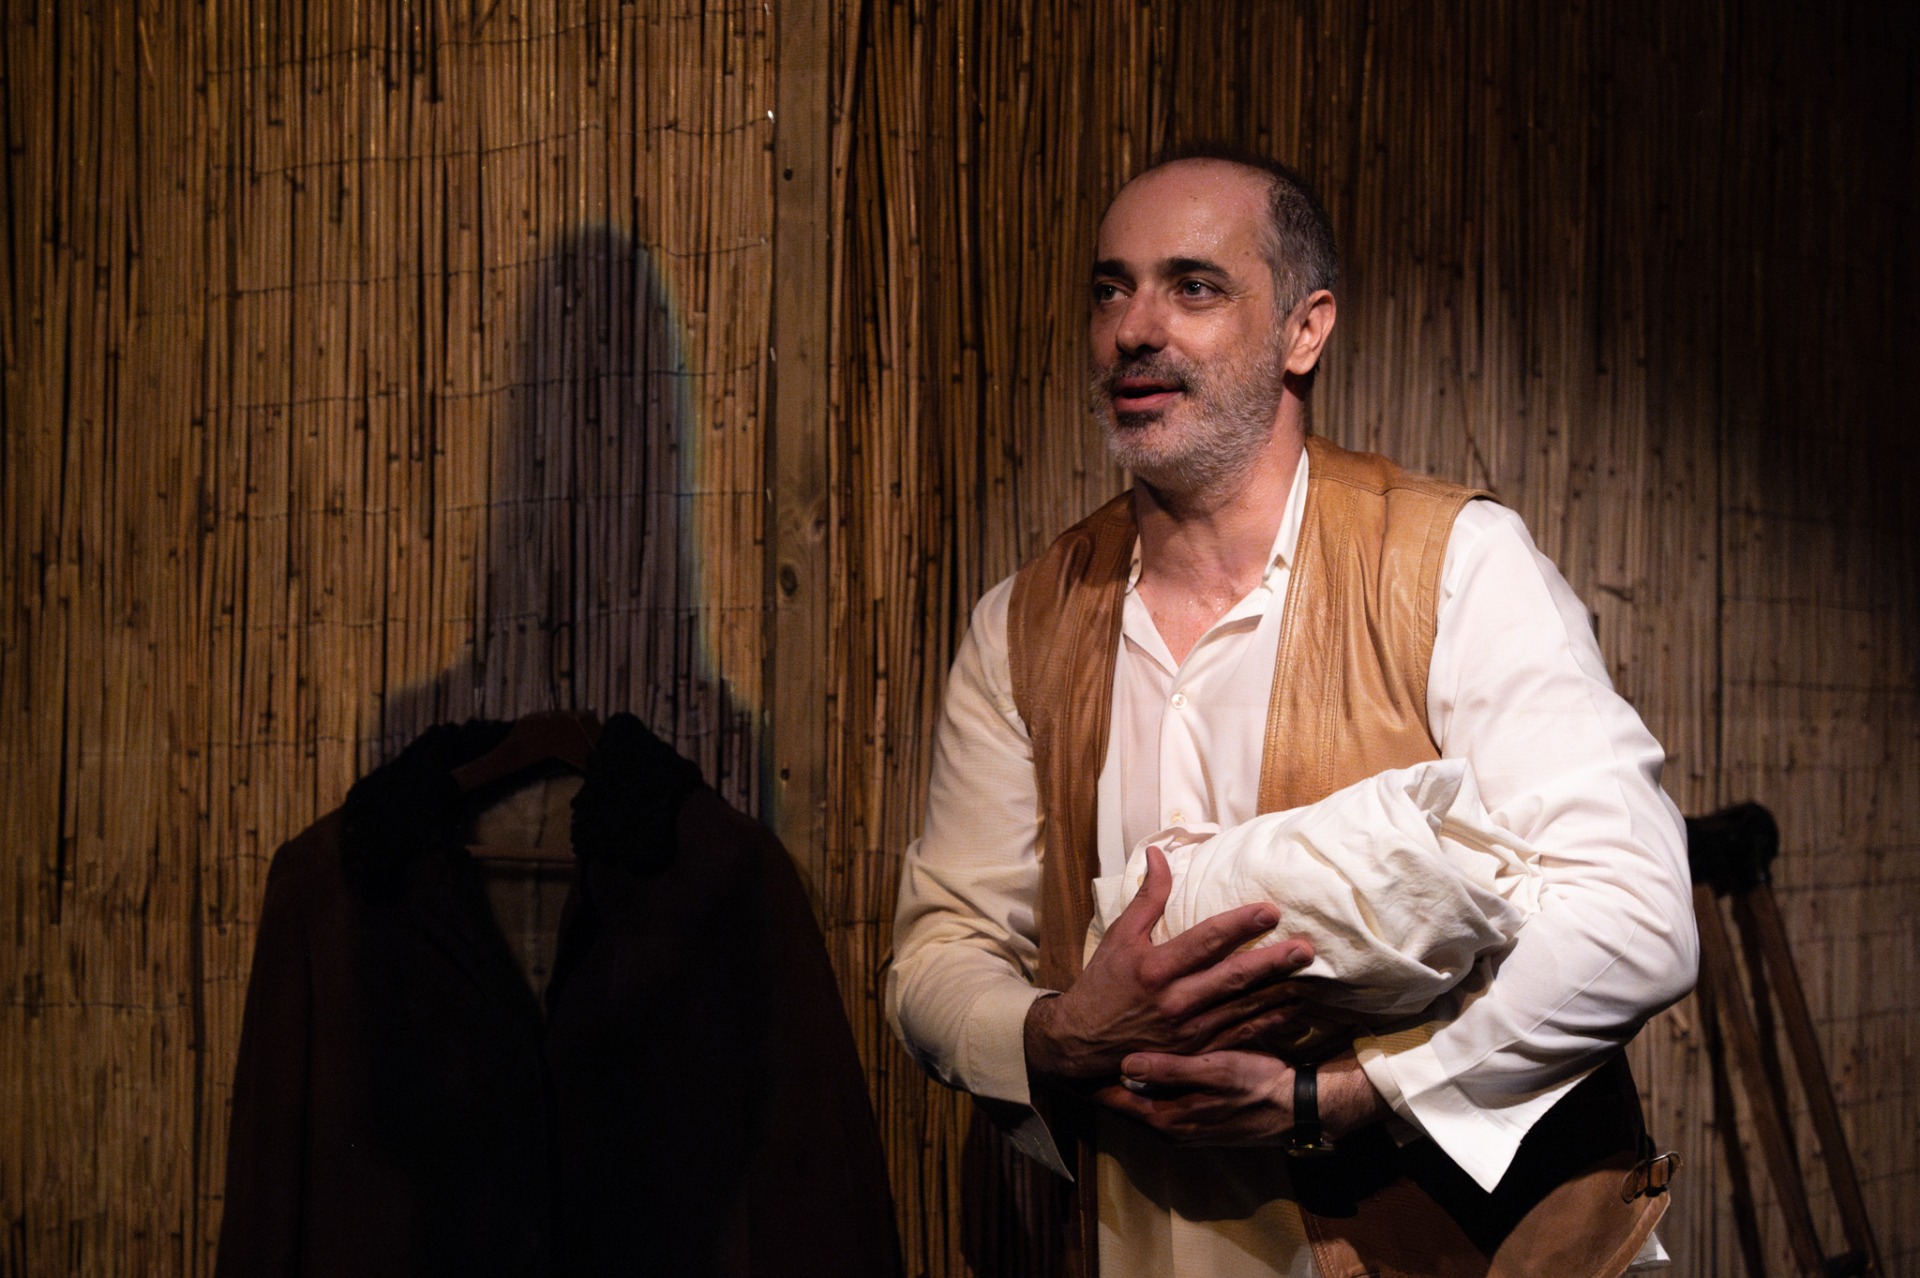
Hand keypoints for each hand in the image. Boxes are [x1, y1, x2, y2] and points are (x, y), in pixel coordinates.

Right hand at [1023, 845, 1314, 1081]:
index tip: (1269, 911)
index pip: (1204, 941)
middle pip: (1231, 978)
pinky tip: (1292, 1012)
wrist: (1081, 1044)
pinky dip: (1268, 1024)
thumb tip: (1159, 853)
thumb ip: (1147, 897)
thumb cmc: (1102, 984)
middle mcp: (1174, 1001)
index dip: (1238, 925)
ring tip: (1309, 977)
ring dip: (1277, 993)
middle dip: (1271, 962)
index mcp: (1154, 968)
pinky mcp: (1195, 1053)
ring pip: (1242, 1009)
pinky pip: (1238, 1037)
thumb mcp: (1118, 937)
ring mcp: (1187, 1032)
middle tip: (1305, 948)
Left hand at [1094, 1048, 1389, 1145]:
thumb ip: (1170, 1070)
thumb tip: (1126, 1063)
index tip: (1069, 1057)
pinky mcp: (1195, 1120)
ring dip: (1125, 1078)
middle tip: (1081, 1046)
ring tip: (1103, 1048)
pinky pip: (1160, 1100)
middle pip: (1122, 1100)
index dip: (1090, 1078)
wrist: (1296, 1107)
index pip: (1113, 1099)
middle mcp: (1168, 1127)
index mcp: (1166, 1118)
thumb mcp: (1214, 1072)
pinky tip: (1144, 1061)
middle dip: (1103, 1075)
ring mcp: (1181, 1126)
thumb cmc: (1257, 1084)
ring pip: (1140, 1099)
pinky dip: (1148, 1082)